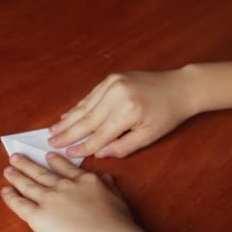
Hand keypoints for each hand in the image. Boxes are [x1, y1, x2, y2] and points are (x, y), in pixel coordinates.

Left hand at [0, 152, 139, 231]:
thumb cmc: (119, 226)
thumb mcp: (118, 200)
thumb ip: (109, 187)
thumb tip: (107, 177)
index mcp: (85, 181)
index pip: (65, 168)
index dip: (54, 161)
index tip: (47, 155)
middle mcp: (64, 186)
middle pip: (41, 172)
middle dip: (27, 164)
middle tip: (16, 156)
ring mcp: (49, 199)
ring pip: (28, 184)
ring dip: (16, 176)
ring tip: (8, 170)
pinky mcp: (38, 216)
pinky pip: (20, 204)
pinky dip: (11, 197)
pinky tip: (5, 191)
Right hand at [48, 68, 196, 157]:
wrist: (180, 87)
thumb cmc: (167, 115)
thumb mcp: (150, 136)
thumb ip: (123, 146)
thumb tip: (99, 154)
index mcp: (128, 112)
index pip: (100, 135)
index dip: (83, 146)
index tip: (67, 154)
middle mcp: (117, 95)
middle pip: (87, 119)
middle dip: (68, 133)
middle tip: (51, 142)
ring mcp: (113, 83)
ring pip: (85, 106)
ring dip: (68, 120)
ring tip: (53, 130)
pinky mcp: (111, 78)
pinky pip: (90, 96)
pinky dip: (78, 107)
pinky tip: (67, 115)